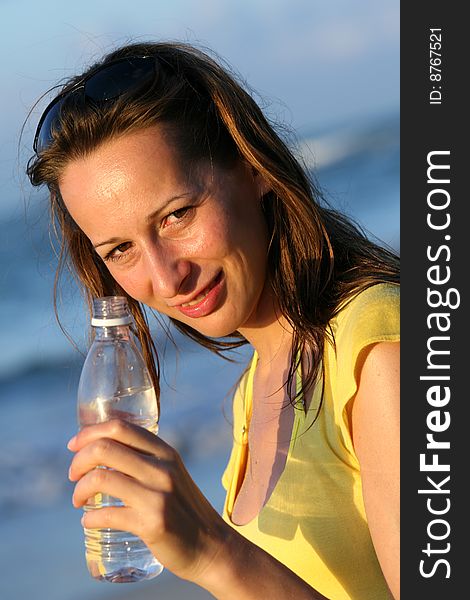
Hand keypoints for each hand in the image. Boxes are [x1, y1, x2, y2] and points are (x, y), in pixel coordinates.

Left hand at [67, 419, 229, 582]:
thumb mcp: (171, 473)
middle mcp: (162, 468)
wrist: (210, 545)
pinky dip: (90, 519)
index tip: (73, 445)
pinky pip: (106, 515)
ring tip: (79, 501)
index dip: (89, 433)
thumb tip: (101, 450)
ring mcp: (158, 496)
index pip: (120, 427)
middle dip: (78, 461)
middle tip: (73, 476)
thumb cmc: (182, 508)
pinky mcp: (152, 524)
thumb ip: (145, 459)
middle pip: (104, 448)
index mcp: (165, 451)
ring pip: (100, 479)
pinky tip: (88, 522)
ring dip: (79, 490)